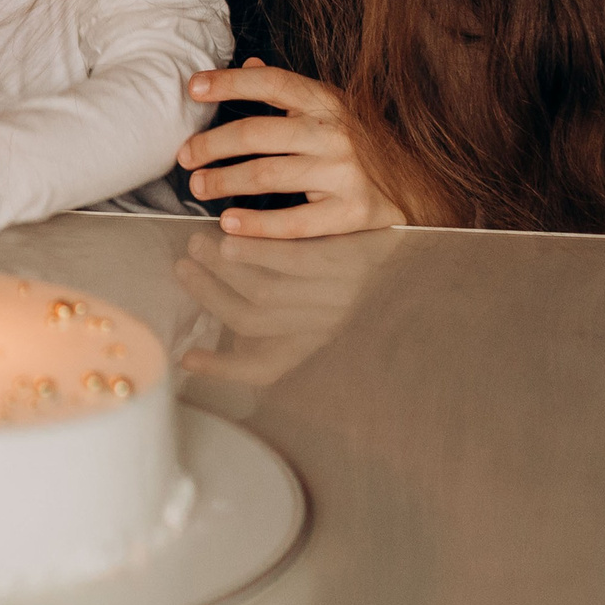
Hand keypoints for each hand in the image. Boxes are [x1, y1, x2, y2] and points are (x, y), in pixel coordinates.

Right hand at [173, 227, 395, 384]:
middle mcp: (326, 325)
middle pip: (252, 322)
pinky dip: (253, 250)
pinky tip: (229, 234)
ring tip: (197, 245)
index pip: (265, 369)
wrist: (422, 244)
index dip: (223, 369)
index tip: (186, 357)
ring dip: (221, 271)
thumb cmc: (361, 271)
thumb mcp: (324, 305)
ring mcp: (337, 295)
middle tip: (182, 269)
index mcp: (318, 341)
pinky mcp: (347, 262)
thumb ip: (281, 314)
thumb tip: (223, 318)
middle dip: (208, 296)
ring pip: (264, 293)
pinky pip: (290, 259)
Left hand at [175, 59, 401, 237]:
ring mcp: (344, 174)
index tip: (193, 88)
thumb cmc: (368, 144)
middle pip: (258, 133)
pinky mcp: (351, 213)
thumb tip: (245, 64)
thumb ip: (289, 92)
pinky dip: (257, 224)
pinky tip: (230, 221)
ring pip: (268, 175)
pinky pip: (294, 221)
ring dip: (224, 181)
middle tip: (185, 155)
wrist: (423, 187)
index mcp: (329, 102)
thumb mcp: (334, 109)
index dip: (229, 82)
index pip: (272, 83)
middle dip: (212, 144)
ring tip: (199, 185)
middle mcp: (336, 133)